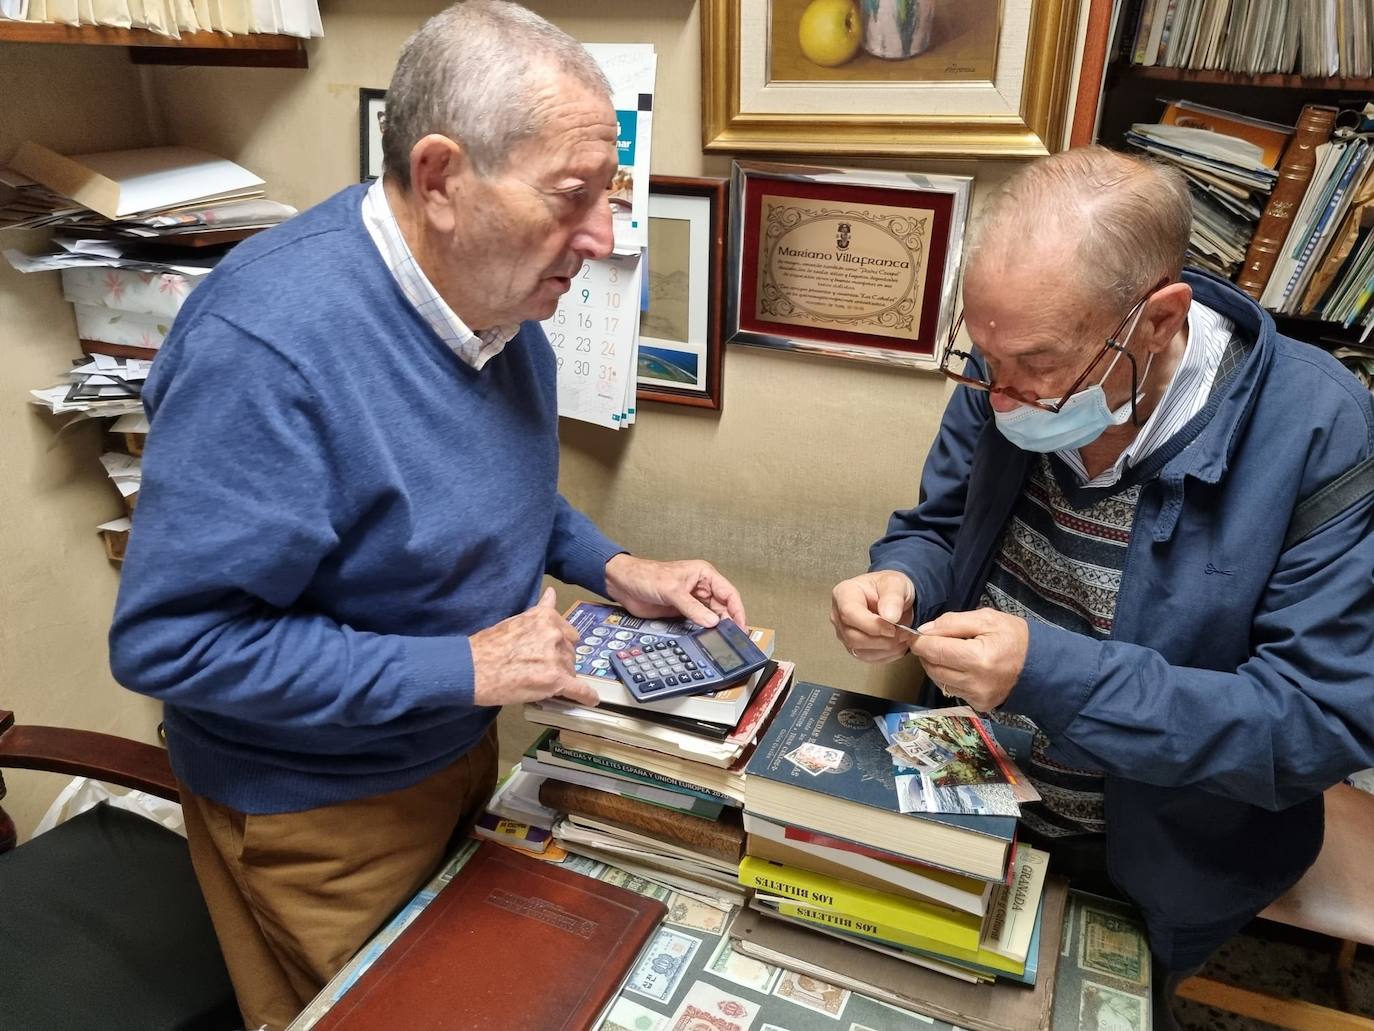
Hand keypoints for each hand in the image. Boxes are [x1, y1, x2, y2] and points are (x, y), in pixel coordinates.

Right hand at [469, 587, 598, 707]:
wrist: (471, 669)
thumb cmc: (487, 646)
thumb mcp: (515, 619)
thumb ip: (540, 610)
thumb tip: (552, 593)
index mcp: (546, 618)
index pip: (568, 633)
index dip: (560, 645)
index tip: (553, 652)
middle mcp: (554, 635)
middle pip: (571, 653)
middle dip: (560, 661)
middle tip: (539, 669)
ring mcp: (556, 658)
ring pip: (571, 671)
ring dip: (561, 677)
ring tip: (539, 682)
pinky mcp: (554, 681)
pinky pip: (579, 689)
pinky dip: (586, 696)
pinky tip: (591, 700)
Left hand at [604, 554, 746, 627]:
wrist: (625, 585)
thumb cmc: (646, 576)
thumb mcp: (673, 591)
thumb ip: (693, 608)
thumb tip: (712, 622)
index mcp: (704, 574)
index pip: (729, 593)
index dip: (737, 610)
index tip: (741, 626)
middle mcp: (701, 587)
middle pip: (723, 606)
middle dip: (729, 621)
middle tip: (734, 638)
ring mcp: (692, 600)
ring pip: (712, 616)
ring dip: (717, 627)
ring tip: (723, 640)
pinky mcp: (683, 611)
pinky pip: (699, 622)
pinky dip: (704, 630)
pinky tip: (707, 637)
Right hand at [830, 570, 914, 662]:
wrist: (893, 599)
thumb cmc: (890, 587)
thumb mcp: (896, 583)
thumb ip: (893, 597)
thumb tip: (889, 616)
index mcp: (844, 593)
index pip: (849, 614)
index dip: (872, 624)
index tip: (893, 627)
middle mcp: (839, 614)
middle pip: (853, 636)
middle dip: (881, 639)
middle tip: (904, 633)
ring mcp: (844, 632)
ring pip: (859, 650)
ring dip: (886, 648)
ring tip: (903, 636)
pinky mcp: (853, 646)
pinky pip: (867, 657)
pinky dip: (886, 654)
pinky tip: (897, 644)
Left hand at [909, 607, 1028, 710]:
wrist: (1040, 666)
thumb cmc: (1015, 638)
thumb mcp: (987, 619)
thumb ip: (952, 622)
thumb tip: (925, 630)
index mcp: (979, 657)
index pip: (934, 650)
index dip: (920, 641)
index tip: (917, 635)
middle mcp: (976, 682)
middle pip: (932, 667)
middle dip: (926, 653)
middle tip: (934, 641)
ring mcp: (977, 697)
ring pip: (938, 680)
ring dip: (936, 665)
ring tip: (948, 652)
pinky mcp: (979, 705)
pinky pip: (952, 690)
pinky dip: (949, 677)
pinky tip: (961, 667)